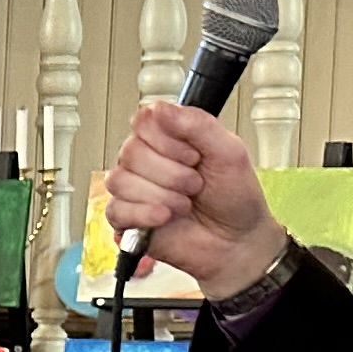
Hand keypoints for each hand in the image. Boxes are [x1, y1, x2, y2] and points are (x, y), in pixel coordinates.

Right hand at [105, 101, 283, 301]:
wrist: (237, 243)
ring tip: (183, 205)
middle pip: (131, 151)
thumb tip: (160, 108)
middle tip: (194, 185)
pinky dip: (144, 214)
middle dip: (171, 173)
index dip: (167, 139)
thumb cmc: (235, 198)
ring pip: (121, 180)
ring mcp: (134, 189)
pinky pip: (115, 209)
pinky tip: (164, 218)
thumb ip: (197, 124)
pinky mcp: (126, 218)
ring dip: (161, 196)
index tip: (193, 155)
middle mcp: (147, 160)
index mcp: (168, 138)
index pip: (144, 120)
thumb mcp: (229, 152)